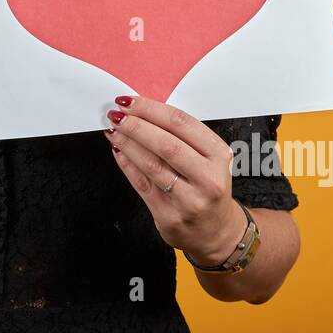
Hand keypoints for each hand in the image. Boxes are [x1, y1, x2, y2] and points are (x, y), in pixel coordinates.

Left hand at [105, 94, 247, 265]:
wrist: (216, 231)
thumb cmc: (208, 186)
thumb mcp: (209, 158)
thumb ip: (183, 137)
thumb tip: (142, 113)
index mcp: (219, 155)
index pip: (182, 124)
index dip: (151, 109)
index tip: (131, 101)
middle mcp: (208, 178)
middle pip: (166, 144)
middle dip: (136, 126)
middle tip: (117, 115)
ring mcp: (189, 200)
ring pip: (152, 165)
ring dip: (128, 144)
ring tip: (114, 131)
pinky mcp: (170, 215)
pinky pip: (142, 185)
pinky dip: (127, 165)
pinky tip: (118, 152)